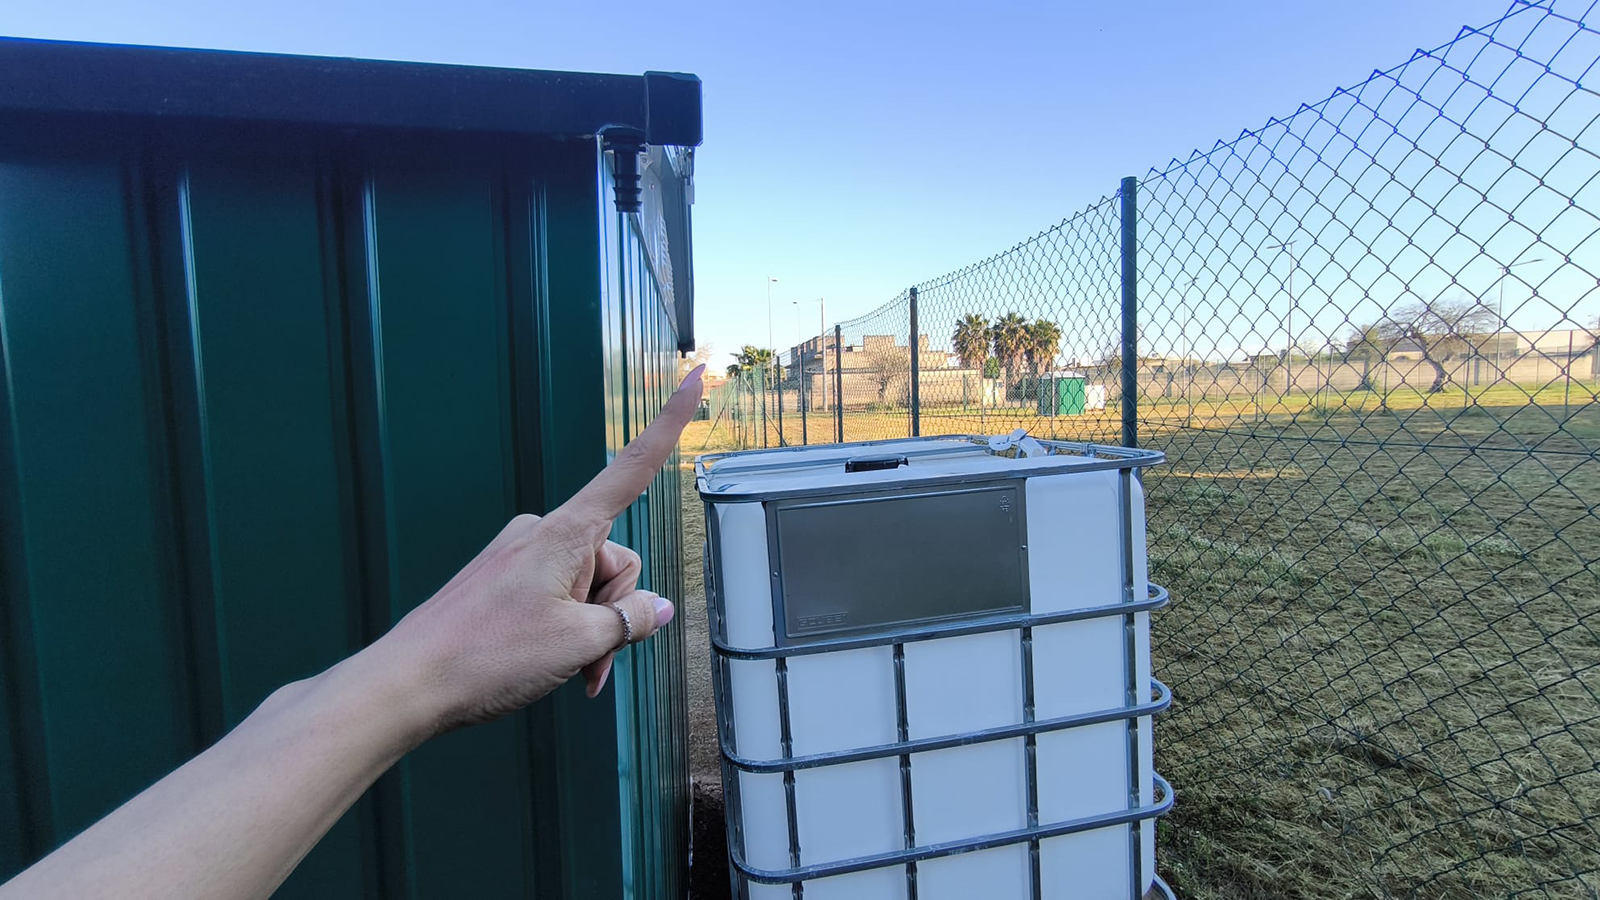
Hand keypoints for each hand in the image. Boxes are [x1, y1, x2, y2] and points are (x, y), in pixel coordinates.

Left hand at [371, 364, 704, 735]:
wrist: (408, 682)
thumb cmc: (486, 656)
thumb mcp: (578, 642)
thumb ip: (630, 621)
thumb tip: (658, 608)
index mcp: (565, 533)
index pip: (632, 469)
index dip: (669, 425)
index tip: (694, 377)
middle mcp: (544, 533)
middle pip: (616, 562)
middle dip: (615, 613)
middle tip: (588, 661)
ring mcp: (522, 556)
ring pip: (587, 588)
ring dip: (589, 631)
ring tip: (565, 671)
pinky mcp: (505, 580)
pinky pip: (557, 597)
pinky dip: (565, 630)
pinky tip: (550, 664)